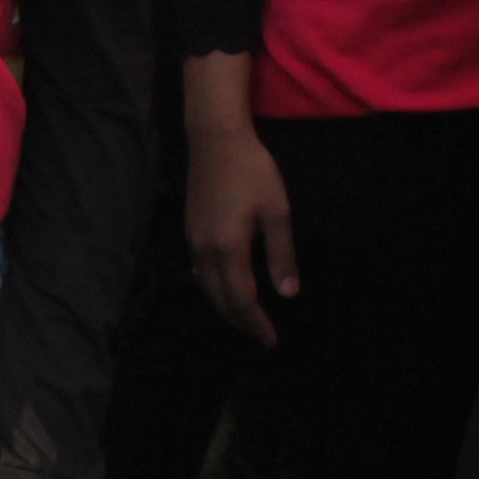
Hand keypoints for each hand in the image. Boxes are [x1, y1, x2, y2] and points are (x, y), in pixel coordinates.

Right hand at [180, 54, 294, 344]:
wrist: (216, 139)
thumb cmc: (252, 171)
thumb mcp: (277, 212)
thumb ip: (281, 255)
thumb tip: (287, 294)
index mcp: (229, 250)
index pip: (243, 300)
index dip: (257, 324)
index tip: (271, 340)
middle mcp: (206, 252)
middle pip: (221, 301)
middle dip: (241, 322)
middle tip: (261, 336)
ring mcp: (194, 242)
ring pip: (207, 289)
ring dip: (225, 309)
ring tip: (245, 319)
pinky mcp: (190, 231)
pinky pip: (200, 273)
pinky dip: (214, 290)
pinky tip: (224, 288)